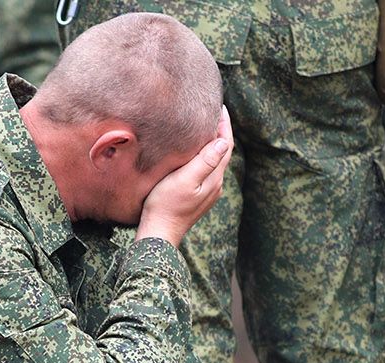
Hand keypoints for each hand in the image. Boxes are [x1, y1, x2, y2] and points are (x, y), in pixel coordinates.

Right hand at [135, 107, 233, 244]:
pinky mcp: (198, 196)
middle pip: (222, 151)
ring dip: (212, 143)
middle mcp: (215, 184)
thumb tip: (222, 141)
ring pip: (215, 161)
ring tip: (204, 126)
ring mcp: (207, 191)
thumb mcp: (185, 180)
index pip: (225, 144)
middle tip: (211, 111)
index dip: (224, 125)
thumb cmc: (166, 205)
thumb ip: (205, 161)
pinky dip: (205, 155)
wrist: (159, 233)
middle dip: (219, 131)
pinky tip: (195, 152)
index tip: (219, 106)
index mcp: (214, 177)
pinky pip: (207, 170)